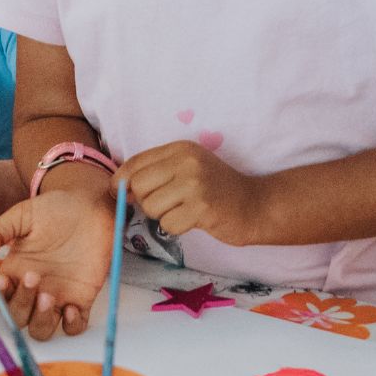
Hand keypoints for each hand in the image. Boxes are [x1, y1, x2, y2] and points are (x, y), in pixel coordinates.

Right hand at [0, 188, 113, 338]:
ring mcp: (56, 297)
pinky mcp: (81, 300)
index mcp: (14, 272)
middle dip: (20, 304)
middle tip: (33, 276)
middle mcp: (32, 290)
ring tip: (49, 295)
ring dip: (41, 320)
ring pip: (40, 330)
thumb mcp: (22, 214)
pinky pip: (74, 328)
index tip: (2, 280)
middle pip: (15, 317)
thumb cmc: (55, 209)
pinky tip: (72, 308)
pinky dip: (72, 326)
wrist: (89, 205)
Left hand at [115, 140, 262, 244]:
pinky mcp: (202, 208)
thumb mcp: (188, 168)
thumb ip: (157, 172)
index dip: (121, 181)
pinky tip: (193, 220)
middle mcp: (187, 161)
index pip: (135, 162)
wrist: (256, 204)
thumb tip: (119, 187)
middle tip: (164, 205)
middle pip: (138, 185)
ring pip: (151, 207)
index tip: (120, 193)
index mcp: (180, 148)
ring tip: (183, 210)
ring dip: (162, 216)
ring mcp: (195, 184)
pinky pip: (168, 224)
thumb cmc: (216, 189)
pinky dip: (176, 227)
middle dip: (143, 201)